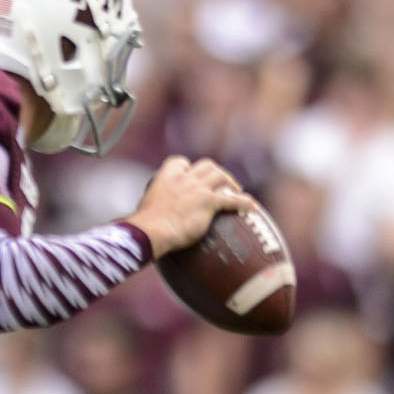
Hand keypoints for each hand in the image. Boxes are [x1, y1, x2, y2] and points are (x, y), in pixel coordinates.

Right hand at [126, 157, 257, 256]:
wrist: (151, 231)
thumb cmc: (144, 226)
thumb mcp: (144, 210)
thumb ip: (151, 208)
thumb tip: (142, 222)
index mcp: (166, 178)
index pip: (179, 162)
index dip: (187, 167)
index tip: (189, 175)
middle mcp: (184, 179)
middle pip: (206, 165)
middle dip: (215, 172)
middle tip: (220, 184)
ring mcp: (198, 189)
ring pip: (221, 175)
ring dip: (230, 182)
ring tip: (236, 191)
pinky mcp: (209, 202)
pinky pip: (233, 199)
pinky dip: (244, 202)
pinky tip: (252, 208)